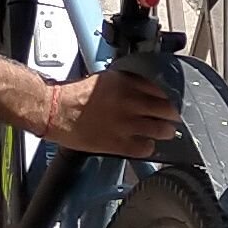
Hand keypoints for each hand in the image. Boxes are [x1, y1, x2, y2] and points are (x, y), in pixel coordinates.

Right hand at [32, 63, 180, 157]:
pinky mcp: (117, 143)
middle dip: (173, 114)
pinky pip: (145, 148)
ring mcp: (126, 124)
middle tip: (173, 117)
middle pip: (168, 109)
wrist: (54, 110)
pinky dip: (148, 147)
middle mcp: (130, 102)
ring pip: (162, 129)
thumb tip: (148, 88)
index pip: (163, 88)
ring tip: (164, 131)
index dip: (171, 95)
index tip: (173, 100)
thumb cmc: (75, 95)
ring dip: (165, 131)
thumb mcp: (107, 79)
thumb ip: (129, 83)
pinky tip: (146, 144)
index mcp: (127, 83)